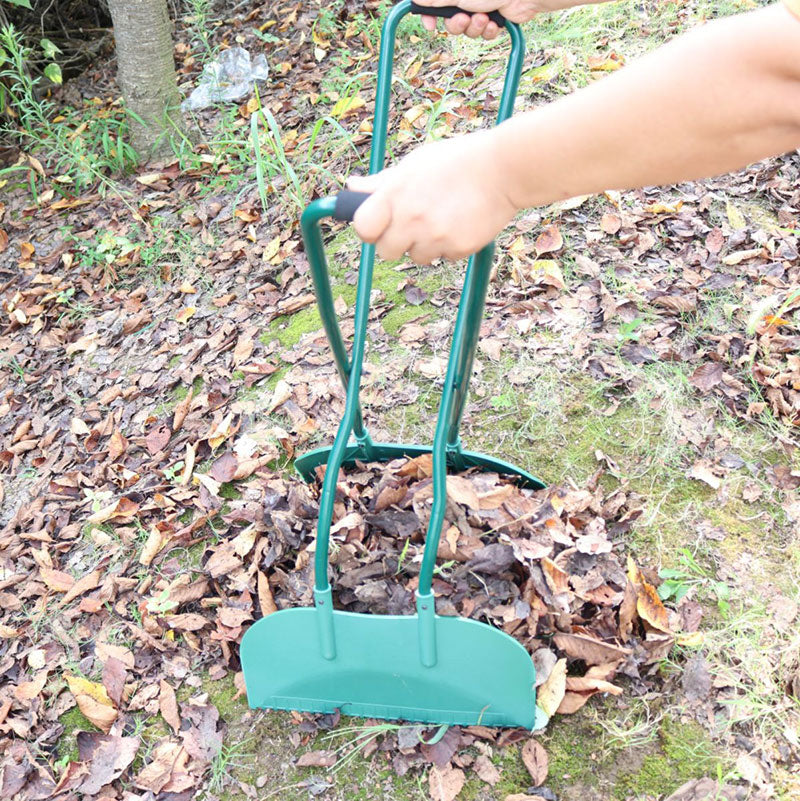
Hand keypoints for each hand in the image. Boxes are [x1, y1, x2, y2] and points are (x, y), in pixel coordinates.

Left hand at [346, 131, 517, 263]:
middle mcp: (411, 218)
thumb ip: (382, 182)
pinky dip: (451, 246)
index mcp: (395, 194)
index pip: (363, 228)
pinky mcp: (458, 248)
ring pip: (417, 257)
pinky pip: (444, 257)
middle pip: (385, 252)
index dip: (369, 229)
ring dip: (426, 244)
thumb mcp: (414, 164)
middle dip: (396, 242)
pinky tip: (462, 222)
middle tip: (414, 223)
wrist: (503, 169)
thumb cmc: (456, 162)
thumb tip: (351, 186)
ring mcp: (435, 236)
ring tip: (444, 217)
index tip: (378, 225)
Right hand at [416, 0, 566, 39]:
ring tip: (484, 19)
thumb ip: (437, 0)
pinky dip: (487, 32)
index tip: (429, 24)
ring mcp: (481, 6)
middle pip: (450, 19)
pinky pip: (483, 34)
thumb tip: (416, 0)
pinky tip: (494, 23)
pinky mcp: (494, 17)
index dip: (430, 15)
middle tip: (464, 19)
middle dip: (456, 24)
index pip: (436, 3)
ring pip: (467, 29)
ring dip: (473, 29)